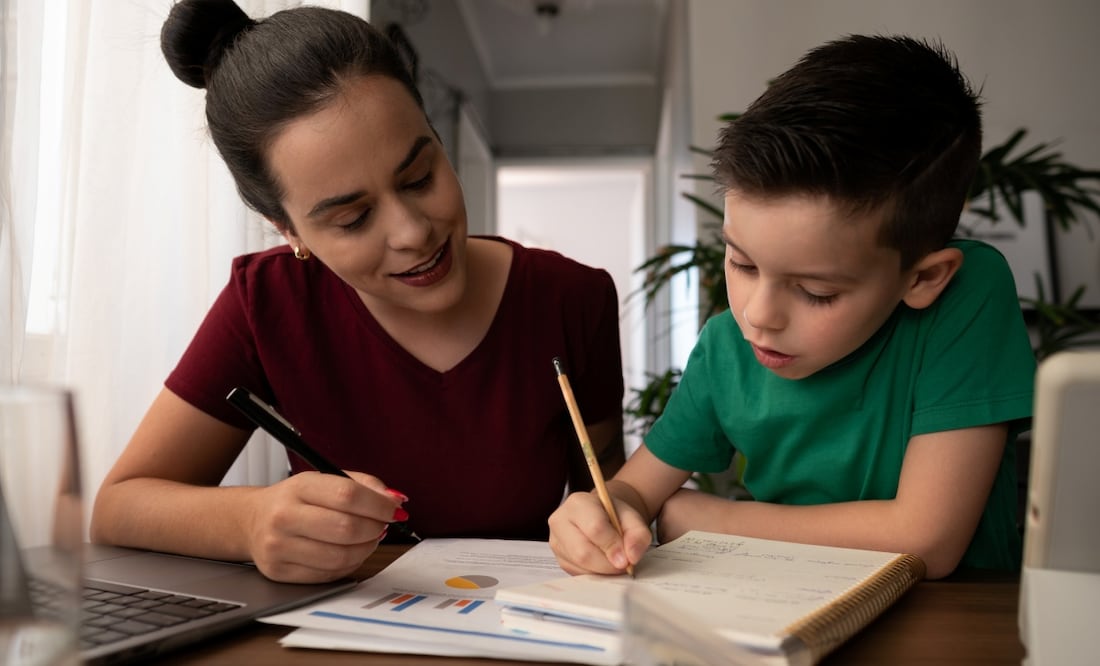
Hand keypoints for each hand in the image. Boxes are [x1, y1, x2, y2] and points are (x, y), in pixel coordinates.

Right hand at [242, 470, 403, 582]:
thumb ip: (363, 485)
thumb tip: (396, 501)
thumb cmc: (295, 500)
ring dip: (366, 549)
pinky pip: (328, 575)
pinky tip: (349, 552)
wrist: (252, 520)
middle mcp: (284, 516)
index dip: (379, 505)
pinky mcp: (279, 572)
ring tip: (368, 538)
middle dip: (375, 529)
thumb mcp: (324, 480)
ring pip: (340, 557)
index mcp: (298, 487)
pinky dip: (349, 565)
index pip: (347, 495)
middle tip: (383, 525)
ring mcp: (279, 547)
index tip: (394, 509)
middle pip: (346, 529)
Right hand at [548, 489, 650, 574]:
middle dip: (608, 564)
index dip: (613, 546)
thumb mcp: (632, 518)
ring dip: (603, 571)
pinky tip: (603, 564)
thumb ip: (638, 534)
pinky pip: (578, 574)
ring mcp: (556, 542)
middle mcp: (560, 521)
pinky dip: (596, 574)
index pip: (595, 528)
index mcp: (578, 503)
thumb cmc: (614, 515)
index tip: (627, 558)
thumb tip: (632, 557)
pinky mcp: (559, 559)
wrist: (601, 516)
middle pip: (583, 552)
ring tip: (614, 561)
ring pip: (580, 566)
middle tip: (624, 564)